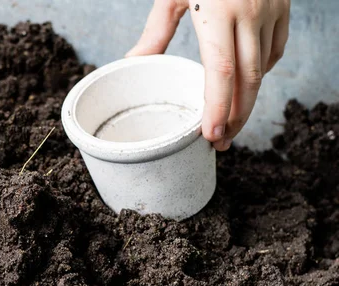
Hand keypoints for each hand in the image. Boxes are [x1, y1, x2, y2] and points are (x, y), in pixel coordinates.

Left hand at [126, 0, 289, 150]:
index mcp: (217, 11)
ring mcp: (271, 9)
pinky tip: (246, 86)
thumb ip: (155, 31)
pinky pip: (275, 50)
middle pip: (248, 79)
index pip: (222, 72)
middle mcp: (250, 12)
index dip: (218, 108)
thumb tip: (132, 63)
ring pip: (264, 69)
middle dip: (236, 116)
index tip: (211, 135)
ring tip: (229, 122)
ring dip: (248, 100)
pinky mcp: (283, 6)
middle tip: (220, 141)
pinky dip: (261, 73)